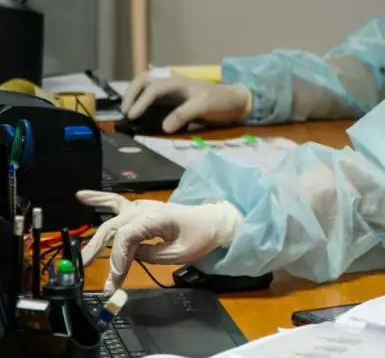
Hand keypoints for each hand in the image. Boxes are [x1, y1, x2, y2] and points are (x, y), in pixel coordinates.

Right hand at [78, 191, 243, 294]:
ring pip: (112, 219)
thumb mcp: (179, 253)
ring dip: (96, 236)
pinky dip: (100, 200)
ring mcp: (142, 208)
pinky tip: (82, 196)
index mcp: (155, 218)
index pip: (126, 237)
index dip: (117, 258)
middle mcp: (144, 210)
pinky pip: (117, 203)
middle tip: (86, 269)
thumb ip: (151, 255)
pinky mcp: (141, 210)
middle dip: (98, 250)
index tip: (115, 278)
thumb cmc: (200, 237)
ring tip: (81, 253)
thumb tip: (130, 256)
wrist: (213, 222)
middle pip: (114, 229)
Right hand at [123, 73, 251, 132]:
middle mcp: (171, 84)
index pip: (152, 89)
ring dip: (135, 97)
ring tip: (129, 114)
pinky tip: (141, 117)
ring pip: (146, 87)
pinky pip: (153, 98)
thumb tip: (163, 127)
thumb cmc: (222, 101)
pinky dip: (143, 104)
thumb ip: (184, 115)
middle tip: (125, 114)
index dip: (140, 102)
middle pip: (143, 81)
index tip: (131, 116)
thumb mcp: (204, 106)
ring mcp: (172, 91)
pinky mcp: (174, 100)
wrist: (236, 102)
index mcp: (177, 83)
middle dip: (131, 95)